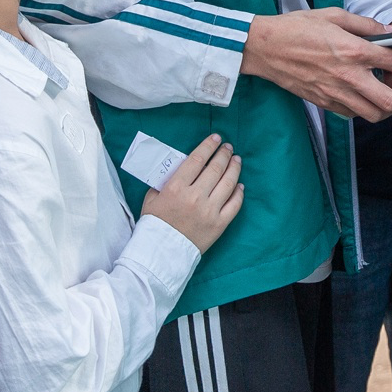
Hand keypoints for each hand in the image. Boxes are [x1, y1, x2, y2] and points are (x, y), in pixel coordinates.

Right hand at [142, 134, 243, 251]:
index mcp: (176, 188)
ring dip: (234, 168)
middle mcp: (195, 197)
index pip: (197, 159)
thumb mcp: (152, 197)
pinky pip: (234, 204)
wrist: (161, 253)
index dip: (208, 146)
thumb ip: (165, 180)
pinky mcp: (219, 224)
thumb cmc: (154, 223)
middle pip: (215, 169)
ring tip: (236, 160)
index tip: (215, 138)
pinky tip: (239, 185)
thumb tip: (181, 166)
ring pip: (228, 183)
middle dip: (223, 154)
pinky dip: (239, 192)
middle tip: (228, 147)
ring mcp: (209, 211)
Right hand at [241, 8, 391, 122]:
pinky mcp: (325, 103)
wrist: (265, 47)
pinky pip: (354, 115)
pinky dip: (365, 108)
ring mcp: (336, 93)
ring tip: (384, 91)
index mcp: (353, 51)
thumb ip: (365, 24)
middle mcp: (348, 76)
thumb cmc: (297, 28)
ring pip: (375, 114)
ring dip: (386, 105)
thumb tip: (388, 32)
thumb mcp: (334, 15)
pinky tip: (363, 94)